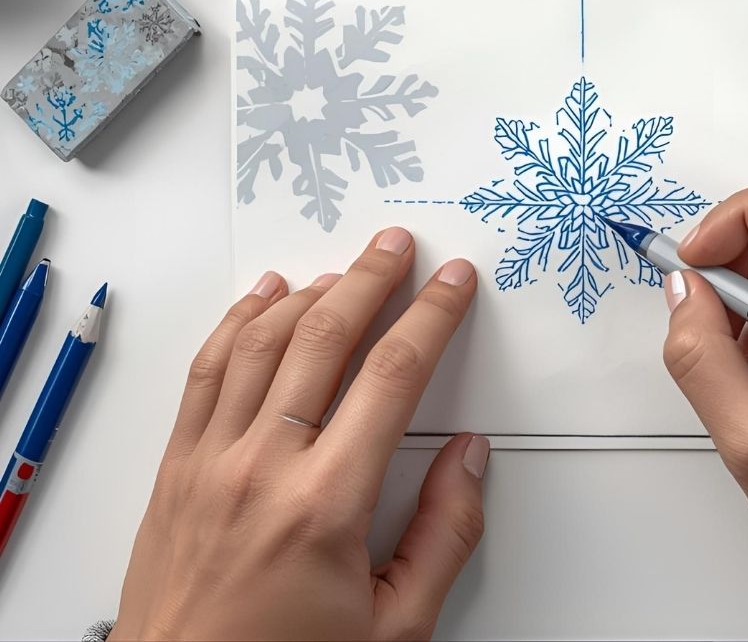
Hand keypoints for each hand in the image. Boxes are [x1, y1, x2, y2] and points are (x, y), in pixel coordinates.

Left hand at [111, 228, 487, 640]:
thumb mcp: (396, 627)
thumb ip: (443, 535)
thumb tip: (469, 457)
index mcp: (325, 506)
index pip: (392, 378)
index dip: (431, 317)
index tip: (453, 284)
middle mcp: (261, 470)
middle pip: (324, 340)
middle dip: (370, 280)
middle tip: (398, 246)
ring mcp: (210, 463)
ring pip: (261, 343)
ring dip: (309, 291)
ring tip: (344, 265)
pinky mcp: (175, 470)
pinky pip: (206, 372)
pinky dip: (237, 322)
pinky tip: (262, 297)